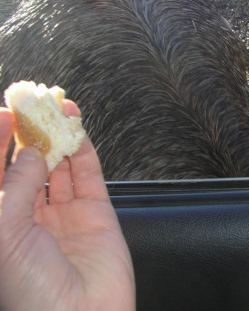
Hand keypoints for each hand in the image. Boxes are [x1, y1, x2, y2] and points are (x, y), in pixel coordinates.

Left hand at [0, 102, 134, 310]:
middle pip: (26, 165)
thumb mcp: (4, 232)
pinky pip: (87, 174)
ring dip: (57, 136)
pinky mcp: (95, 212)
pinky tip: (77, 129)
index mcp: (0, 223)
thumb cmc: (29, 288)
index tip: (4, 113)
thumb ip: (17, 185)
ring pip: (58, 165)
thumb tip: (32, 151)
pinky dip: (83, 150)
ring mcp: (63, 213)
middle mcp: (28, 216)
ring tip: (58, 106)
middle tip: (32, 104)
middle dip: (28, 134)